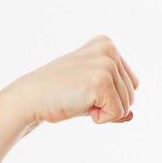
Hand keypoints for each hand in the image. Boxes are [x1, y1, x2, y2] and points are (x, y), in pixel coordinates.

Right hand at [3, 34, 138, 126]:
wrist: (30, 98)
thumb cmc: (58, 96)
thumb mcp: (91, 94)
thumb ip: (114, 101)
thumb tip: (131, 116)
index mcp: (107, 44)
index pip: (131, 84)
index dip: (109, 97)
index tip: (83, 89)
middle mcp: (109, 49)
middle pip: (131, 95)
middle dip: (107, 105)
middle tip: (78, 96)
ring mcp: (106, 63)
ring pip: (127, 106)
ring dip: (103, 111)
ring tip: (78, 99)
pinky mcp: (101, 81)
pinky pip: (118, 113)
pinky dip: (100, 118)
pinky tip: (78, 105)